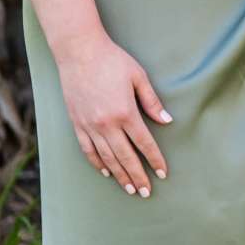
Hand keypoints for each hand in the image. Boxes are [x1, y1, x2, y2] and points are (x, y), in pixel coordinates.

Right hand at [56, 31, 171, 194]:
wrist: (79, 51)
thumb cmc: (112, 60)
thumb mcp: (138, 76)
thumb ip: (152, 101)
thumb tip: (167, 121)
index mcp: (126, 112)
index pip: (144, 143)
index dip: (155, 160)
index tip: (162, 173)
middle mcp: (107, 124)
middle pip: (126, 157)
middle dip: (137, 176)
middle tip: (145, 192)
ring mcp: (90, 125)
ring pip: (106, 158)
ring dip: (119, 175)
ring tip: (128, 188)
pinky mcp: (77, 123)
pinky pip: (87, 150)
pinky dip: (97, 163)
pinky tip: (105, 172)